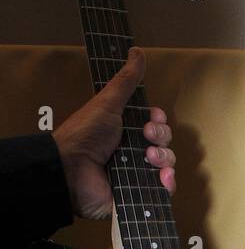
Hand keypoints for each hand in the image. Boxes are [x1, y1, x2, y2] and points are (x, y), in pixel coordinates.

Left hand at [52, 46, 175, 218]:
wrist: (72, 169)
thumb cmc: (85, 134)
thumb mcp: (107, 102)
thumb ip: (125, 80)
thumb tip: (137, 52)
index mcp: (127, 131)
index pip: (157, 126)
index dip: (159, 122)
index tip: (150, 119)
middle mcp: (134, 152)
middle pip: (165, 144)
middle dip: (161, 139)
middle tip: (145, 138)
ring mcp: (137, 175)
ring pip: (168, 165)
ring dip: (164, 159)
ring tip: (148, 159)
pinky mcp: (139, 196)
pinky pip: (164, 191)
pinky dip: (168, 183)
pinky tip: (162, 177)